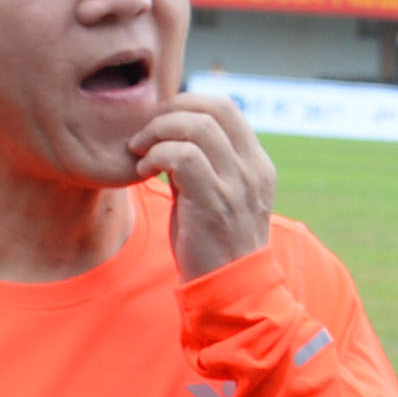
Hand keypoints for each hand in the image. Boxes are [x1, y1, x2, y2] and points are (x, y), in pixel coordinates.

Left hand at [137, 92, 279, 280]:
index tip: (159, 125)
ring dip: (159, 133)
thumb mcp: (218, 197)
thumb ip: (202, 165)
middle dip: (169, 113)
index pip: (225, 108)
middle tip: (145, 135)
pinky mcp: (214, 201)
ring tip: (141, 153)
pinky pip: (182, 155)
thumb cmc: (215, 245)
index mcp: (256, 164)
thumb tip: (169, 135)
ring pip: (196, 126)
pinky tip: (145, 172)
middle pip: (213, 107)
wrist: (231, 291)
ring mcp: (236, 184)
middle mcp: (252, 169)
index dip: (186, 105)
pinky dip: (156, 156)